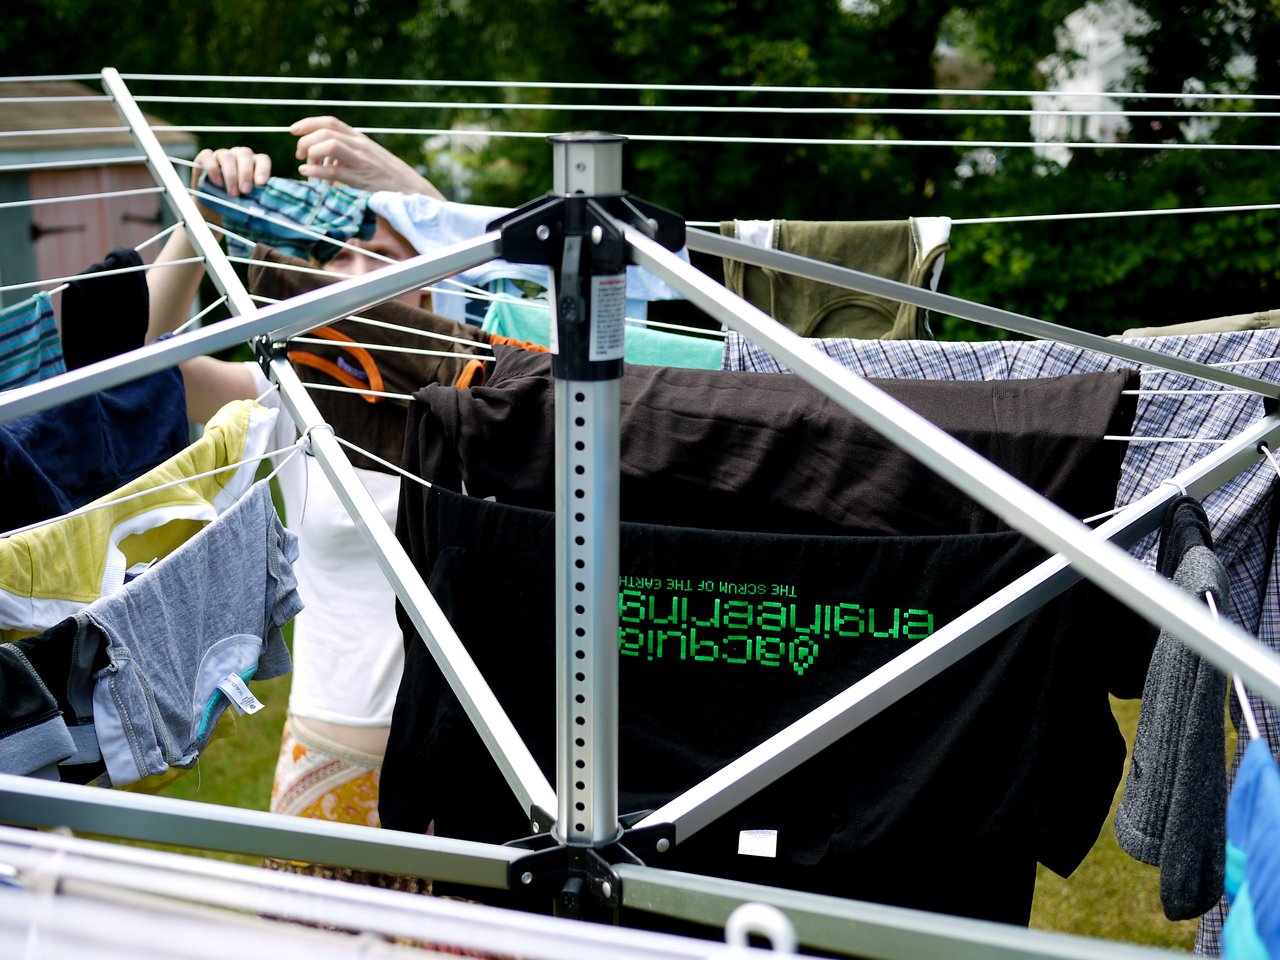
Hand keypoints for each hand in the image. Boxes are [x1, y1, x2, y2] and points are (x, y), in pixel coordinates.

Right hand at [193, 146, 271, 197]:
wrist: (212, 206)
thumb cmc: (234, 202)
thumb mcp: (247, 200)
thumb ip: (255, 196)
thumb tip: (263, 203)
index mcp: (253, 163)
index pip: (262, 159)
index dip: (263, 169)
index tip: (261, 183)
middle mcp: (238, 156)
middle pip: (244, 154)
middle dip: (246, 173)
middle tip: (245, 191)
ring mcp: (221, 155)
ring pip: (227, 156)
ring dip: (231, 175)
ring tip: (232, 193)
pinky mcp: (204, 158)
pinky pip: (207, 156)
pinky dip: (212, 169)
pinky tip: (217, 183)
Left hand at [291, 115, 445, 199]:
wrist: (413, 191)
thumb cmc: (388, 178)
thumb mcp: (369, 158)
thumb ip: (348, 154)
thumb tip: (322, 158)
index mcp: (360, 140)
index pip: (331, 122)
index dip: (308, 123)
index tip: (293, 130)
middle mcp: (360, 147)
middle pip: (326, 132)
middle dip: (306, 140)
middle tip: (299, 155)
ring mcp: (362, 163)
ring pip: (329, 146)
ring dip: (311, 153)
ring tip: (305, 165)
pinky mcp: (362, 181)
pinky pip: (335, 172)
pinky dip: (316, 172)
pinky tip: (307, 175)